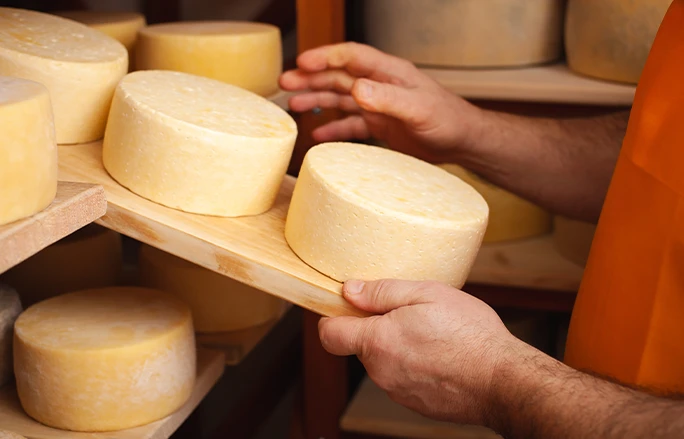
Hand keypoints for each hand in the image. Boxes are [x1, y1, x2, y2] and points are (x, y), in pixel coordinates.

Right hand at [279, 42, 483, 162]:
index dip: (326, 57)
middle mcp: (380, 86)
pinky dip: (334, 129)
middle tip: (284, 82)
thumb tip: (356, 89)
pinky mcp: (380, 126)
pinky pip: (351, 126)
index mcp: (389, 73)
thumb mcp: (418, 109)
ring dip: (317, 100)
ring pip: (341, 99)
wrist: (462, 142)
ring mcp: (379, 106)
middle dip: (311, 78)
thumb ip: (388, 99)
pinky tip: (318, 135)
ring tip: (293, 104)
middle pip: (339, 77)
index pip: (352, 57)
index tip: (302, 63)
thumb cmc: (448, 120)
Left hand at [319, 279, 529, 427]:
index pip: (330, 334)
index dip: (333, 317)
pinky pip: (404, 378)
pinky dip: (415, 365)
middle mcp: (381, 371)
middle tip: (411, 313)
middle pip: (361, 345)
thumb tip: (350, 290)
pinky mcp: (416, 403)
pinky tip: (441, 355)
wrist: (503, 380)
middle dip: (378, 328)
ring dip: (399, 346)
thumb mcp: (426, 294)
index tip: (348, 305)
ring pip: (385, 361)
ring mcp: (398, 391)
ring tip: (433, 334)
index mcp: (377, 342)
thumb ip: (382, 293)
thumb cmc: (469, 334)